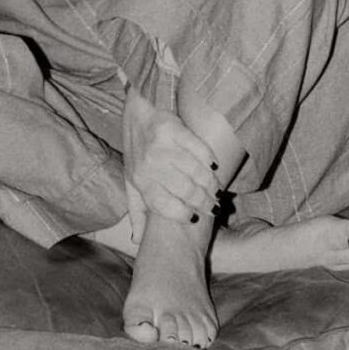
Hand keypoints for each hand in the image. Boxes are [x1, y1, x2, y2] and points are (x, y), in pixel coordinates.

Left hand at [122, 86, 217, 234]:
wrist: (138, 109)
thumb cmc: (137, 150)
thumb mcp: (131, 181)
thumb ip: (137, 211)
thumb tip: (138, 240)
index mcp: (139, 181)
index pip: (162, 205)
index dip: (181, 214)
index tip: (195, 218)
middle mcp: (149, 165)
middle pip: (184, 190)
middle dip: (203, 202)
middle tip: (214, 206)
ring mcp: (161, 146)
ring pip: (194, 172)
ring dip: (210, 184)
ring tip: (217, 189)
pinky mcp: (173, 128)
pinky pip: (198, 148)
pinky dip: (209, 159)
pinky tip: (214, 167)